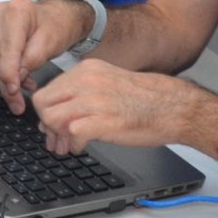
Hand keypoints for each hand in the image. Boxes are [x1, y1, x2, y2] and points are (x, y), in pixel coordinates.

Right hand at [0, 0, 95, 109]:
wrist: (55, 17)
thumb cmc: (57, 25)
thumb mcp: (51, 42)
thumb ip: (32, 60)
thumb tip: (15, 78)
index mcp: (16, 12)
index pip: (5, 53)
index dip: (9, 77)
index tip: (14, 94)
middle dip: (8, 85)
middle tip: (18, 104)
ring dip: (5, 79)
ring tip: (26, 80)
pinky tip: (16, 74)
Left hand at [29, 61, 195, 153]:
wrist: (174, 108)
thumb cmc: (145, 100)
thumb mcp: (108, 84)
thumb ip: (81, 94)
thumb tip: (54, 114)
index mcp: (87, 70)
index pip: (48, 89)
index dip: (46, 111)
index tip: (52, 125)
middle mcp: (87, 81)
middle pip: (43, 103)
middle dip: (46, 124)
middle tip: (57, 139)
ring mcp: (94, 100)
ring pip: (51, 118)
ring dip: (57, 136)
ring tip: (69, 145)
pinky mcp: (102, 120)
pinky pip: (71, 133)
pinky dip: (73, 145)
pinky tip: (83, 147)